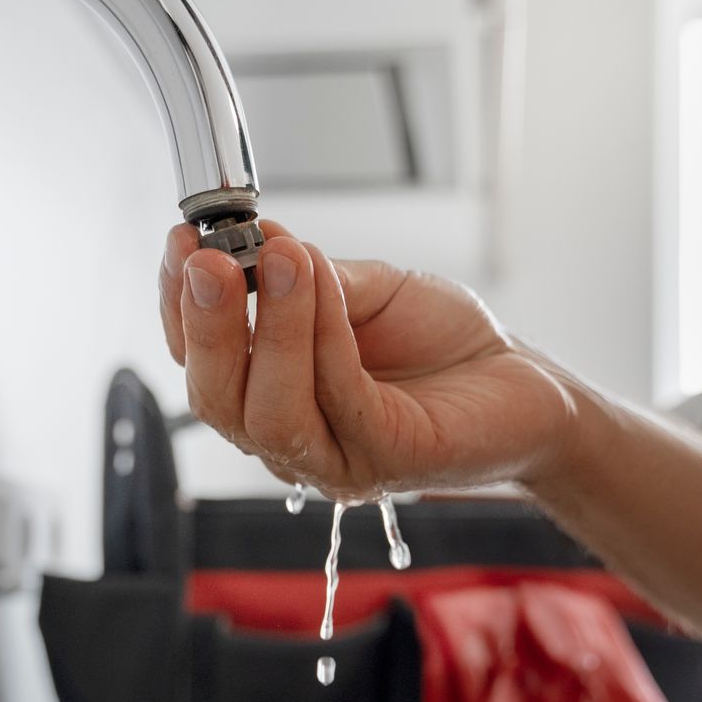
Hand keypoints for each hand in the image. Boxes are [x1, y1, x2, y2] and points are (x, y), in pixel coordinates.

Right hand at [158, 221, 581, 500]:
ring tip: (282, 259)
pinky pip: (341, 399)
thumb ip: (310, 278)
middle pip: (215, 400)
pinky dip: (326, 336)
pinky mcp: (388, 461)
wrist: (523, 384)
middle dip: (207, 326)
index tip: (182, 243)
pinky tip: (326, 282)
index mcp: (268, 395)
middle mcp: (290, 440)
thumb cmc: (441, 343)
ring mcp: (335, 459)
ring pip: (268, 412)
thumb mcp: (363, 290)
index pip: (197, 361)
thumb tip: (259, 240)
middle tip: (212, 260)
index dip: (178, 304)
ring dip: (269, 328)